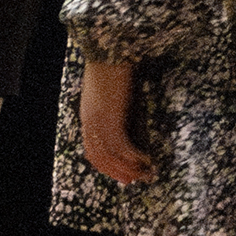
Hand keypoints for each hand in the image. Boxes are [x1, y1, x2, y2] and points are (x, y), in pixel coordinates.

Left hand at [81, 58, 154, 184]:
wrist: (109, 54)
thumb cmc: (112, 71)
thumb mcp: (107, 97)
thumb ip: (112, 111)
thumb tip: (125, 123)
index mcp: (88, 118)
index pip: (92, 151)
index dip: (107, 167)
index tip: (123, 176)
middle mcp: (90, 123)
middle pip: (100, 158)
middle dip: (118, 172)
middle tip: (137, 181)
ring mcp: (98, 122)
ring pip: (110, 156)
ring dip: (128, 168)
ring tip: (145, 174)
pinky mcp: (110, 119)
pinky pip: (121, 146)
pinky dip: (134, 157)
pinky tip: (147, 160)